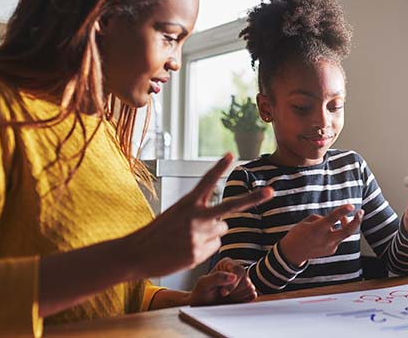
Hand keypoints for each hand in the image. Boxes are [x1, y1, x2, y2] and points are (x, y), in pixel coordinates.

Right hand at [124, 153, 273, 278]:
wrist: (137, 253)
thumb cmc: (157, 233)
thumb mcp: (176, 215)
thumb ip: (199, 215)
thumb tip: (224, 224)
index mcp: (187, 202)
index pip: (206, 181)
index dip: (219, 167)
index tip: (231, 154)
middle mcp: (196, 217)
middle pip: (231, 206)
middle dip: (253, 199)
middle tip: (271, 192)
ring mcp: (199, 235)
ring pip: (222, 229)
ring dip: (212, 232)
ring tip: (188, 238)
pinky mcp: (199, 252)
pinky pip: (215, 247)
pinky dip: (206, 248)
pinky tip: (188, 250)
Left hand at [189, 258, 256, 305]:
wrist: (203, 306)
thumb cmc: (201, 293)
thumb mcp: (204, 284)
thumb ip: (217, 277)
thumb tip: (233, 276)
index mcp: (226, 264)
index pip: (238, 270)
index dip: (233, 283)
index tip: (223, 293)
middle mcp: (236, 270)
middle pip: (246, 280)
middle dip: (234, 291)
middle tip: (222, 294)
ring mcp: (242, 281)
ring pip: (250, 288)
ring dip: (238, 296)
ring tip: (226, 296)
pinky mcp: (247, 291)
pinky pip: (252, 295)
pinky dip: (243, 300)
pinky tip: (233, 300)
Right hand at [280, 204, 363, 267]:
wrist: (293, 253)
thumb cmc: (298, 234)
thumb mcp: (306, 222)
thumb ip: (321, 219)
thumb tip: (333, 220)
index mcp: (317, 229)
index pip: (332, 219)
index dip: (342, 211)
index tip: (350, 205)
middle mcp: (326, 239)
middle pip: (347, 231)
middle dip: (357, 221)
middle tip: (361, 212)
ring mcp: (330, 246)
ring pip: (344, 234)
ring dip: (346, 225)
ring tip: (343, 219)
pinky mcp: (331, 250)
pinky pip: (337, 239)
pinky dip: (335, 233)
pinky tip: (327, 233)